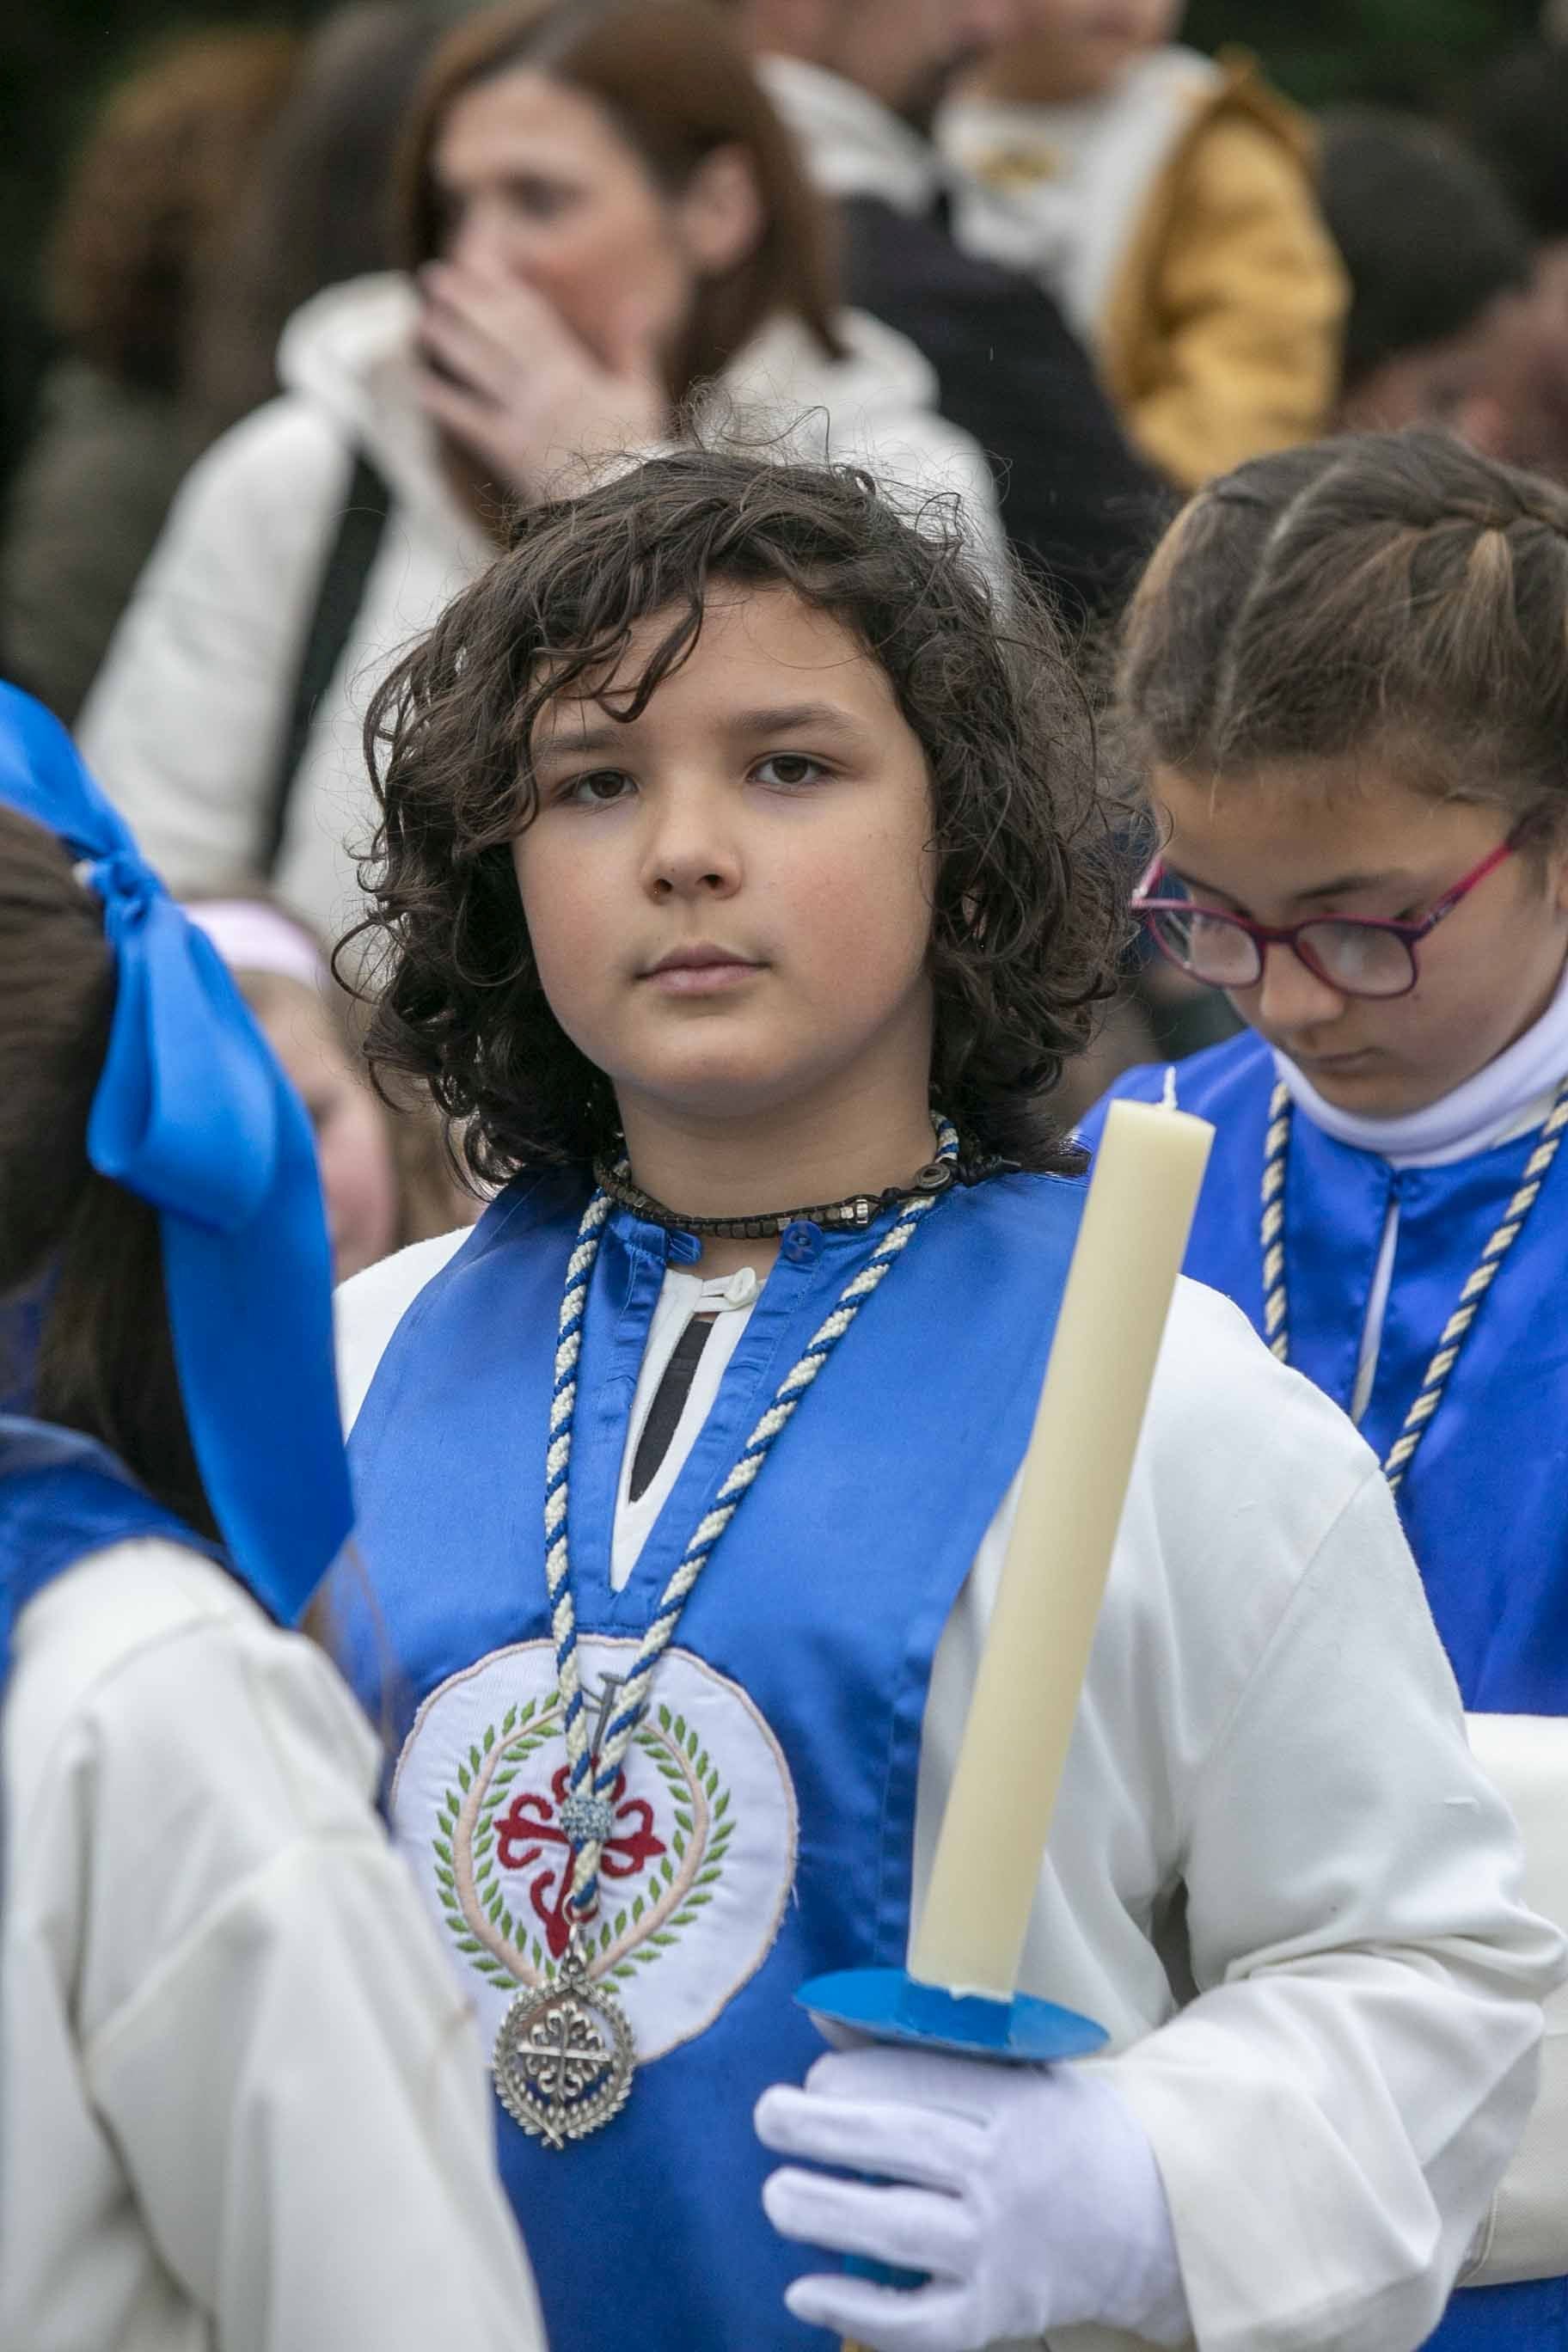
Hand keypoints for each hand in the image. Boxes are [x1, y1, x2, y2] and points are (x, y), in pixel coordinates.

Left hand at [414, 255, 668, 498]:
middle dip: (465, 302)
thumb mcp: (640, 396)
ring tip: (422, 319)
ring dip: (448, 342)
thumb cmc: (636, 453)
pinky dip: (443, 404)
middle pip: (498, 335)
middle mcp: (544, 390)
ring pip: (479, 370)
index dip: (500, 288)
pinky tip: (419, 385)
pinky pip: (469, 424)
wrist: (626, 508)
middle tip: (434, 276)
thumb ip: (632, 349)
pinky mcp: (510, 455)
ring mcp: (524, 421)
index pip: (531, 318)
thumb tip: (637, 304)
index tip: (476, 263)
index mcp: (574, 373)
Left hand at [755, 2045, 1189, 2351]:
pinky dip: (856, 2311)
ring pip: (898, 2233)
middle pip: (903, 2147)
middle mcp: (1004, 2176)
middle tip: (768, 2116)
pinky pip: (916, 2323)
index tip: (813, 2076)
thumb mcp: (1014, 2070)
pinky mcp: (991, 2315)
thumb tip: (823, 2018)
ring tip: (775, 2195)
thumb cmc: (1060, 2130)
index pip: (923, 2082)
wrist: (1149, 2219)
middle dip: (824, 2130)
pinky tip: (802, 2291)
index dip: (857, 2077)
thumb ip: (921, 2049)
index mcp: (1013, 2103)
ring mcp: (997, 2252)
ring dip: (825, 2213)